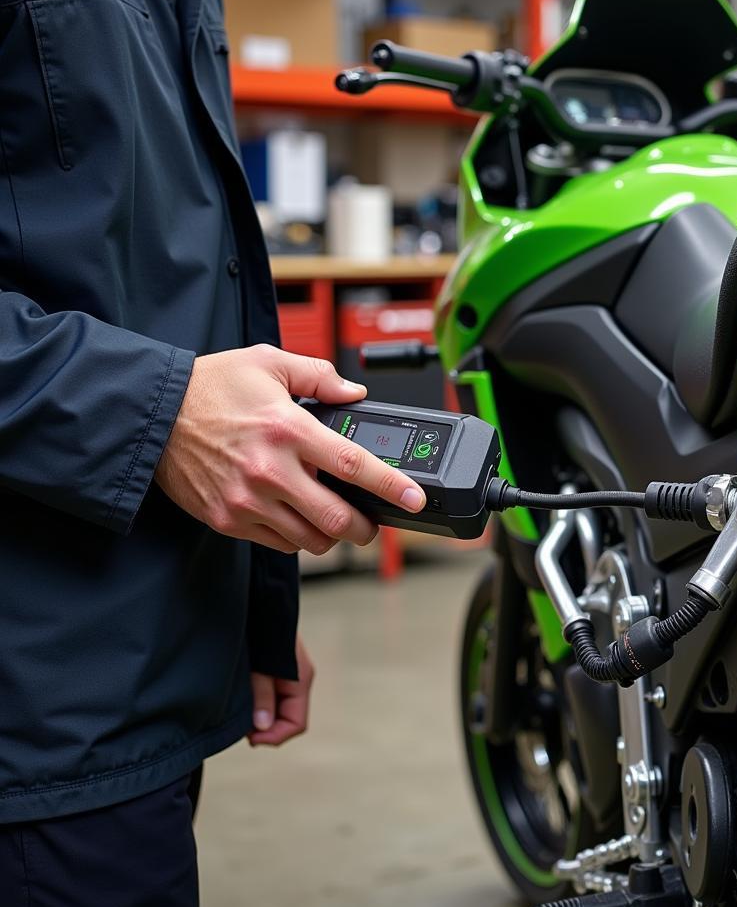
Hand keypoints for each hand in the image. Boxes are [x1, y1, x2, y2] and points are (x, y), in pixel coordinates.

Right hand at [155, 344, 425, 552]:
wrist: (151, 415)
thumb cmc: (209, 387)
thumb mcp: (267, 362)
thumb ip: (318, 376)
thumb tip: (354, 392)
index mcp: (288, 429)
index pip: (353, 466)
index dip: (391, 487)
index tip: (415, 500)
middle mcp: (270, 470)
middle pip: (336, 518)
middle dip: (365, 528)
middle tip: (371, 523)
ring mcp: (247, 500)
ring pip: (309, 540)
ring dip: (330, 535)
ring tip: (332, 520)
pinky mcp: (228, 519)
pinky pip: (277, 544)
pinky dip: (295, 538)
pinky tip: (295, 517)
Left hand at [249, 635, 313, 746]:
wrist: (260, 598)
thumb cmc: (260, 627)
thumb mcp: (258, 665)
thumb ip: (262, 696)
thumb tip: (262, 728)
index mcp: (301, 679)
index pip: (296, 724)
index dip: (274, 736)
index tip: (249, 738)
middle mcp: (300, 679)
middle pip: (289, 719)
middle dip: (266, 729)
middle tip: (240, 725)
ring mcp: (291, 675)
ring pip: (280, 710)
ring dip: (261, 716)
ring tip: (239, 710)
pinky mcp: (280, 670)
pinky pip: (275, 697)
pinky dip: (260, 704)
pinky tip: (244, 699)